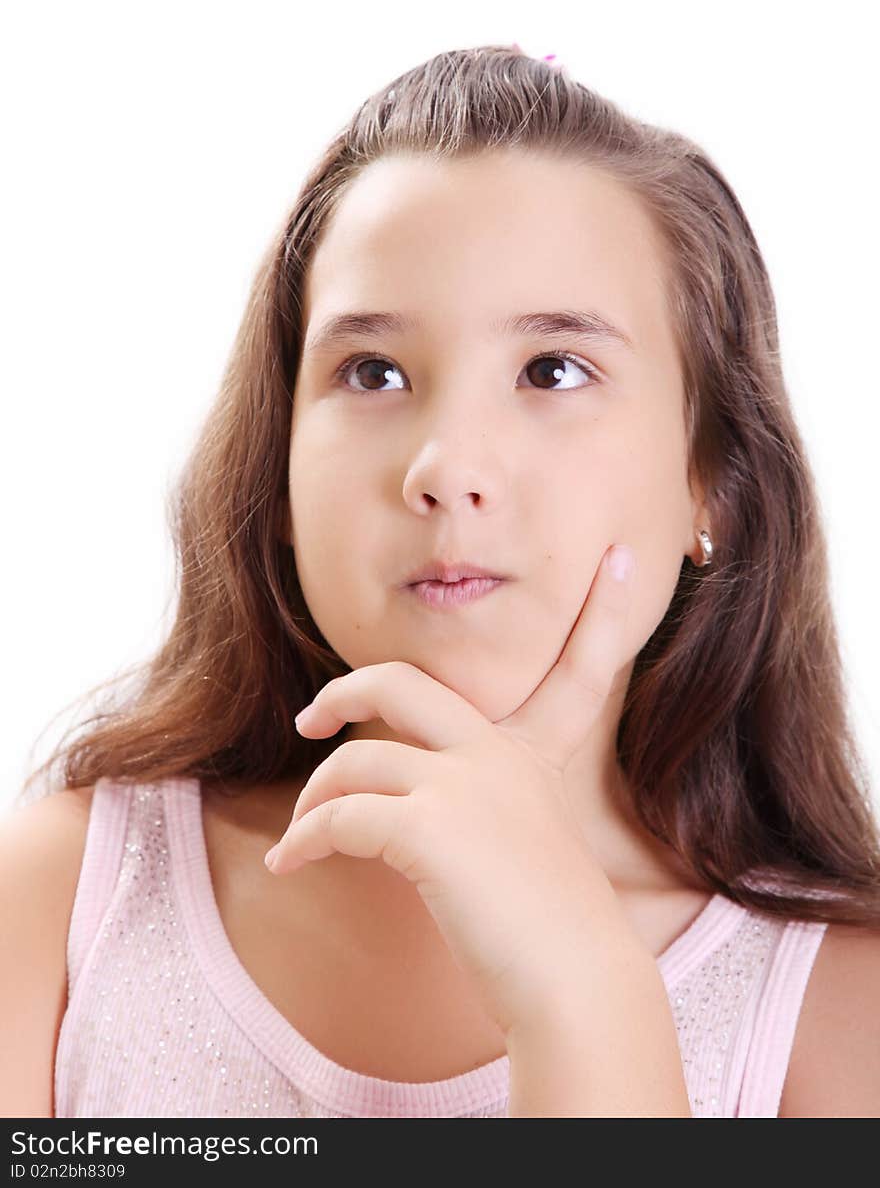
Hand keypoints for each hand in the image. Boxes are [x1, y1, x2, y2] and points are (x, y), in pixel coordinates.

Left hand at [265, 543, 637, 1036]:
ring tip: (298, 837)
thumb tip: (422, 818)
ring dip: (314, 797)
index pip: (578, 666)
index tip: (623, 557)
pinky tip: (289, 865)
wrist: (576, 987)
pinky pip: (339, 817)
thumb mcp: (533, 852)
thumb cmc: (555, 939)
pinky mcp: (430, 827)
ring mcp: (466, 784)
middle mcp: (500, 755)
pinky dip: (304, 840)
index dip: (603, 612)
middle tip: (310, 717)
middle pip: (403, 683)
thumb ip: (493, 814)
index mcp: (533, 756)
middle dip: (345, 689)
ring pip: (354, 758)